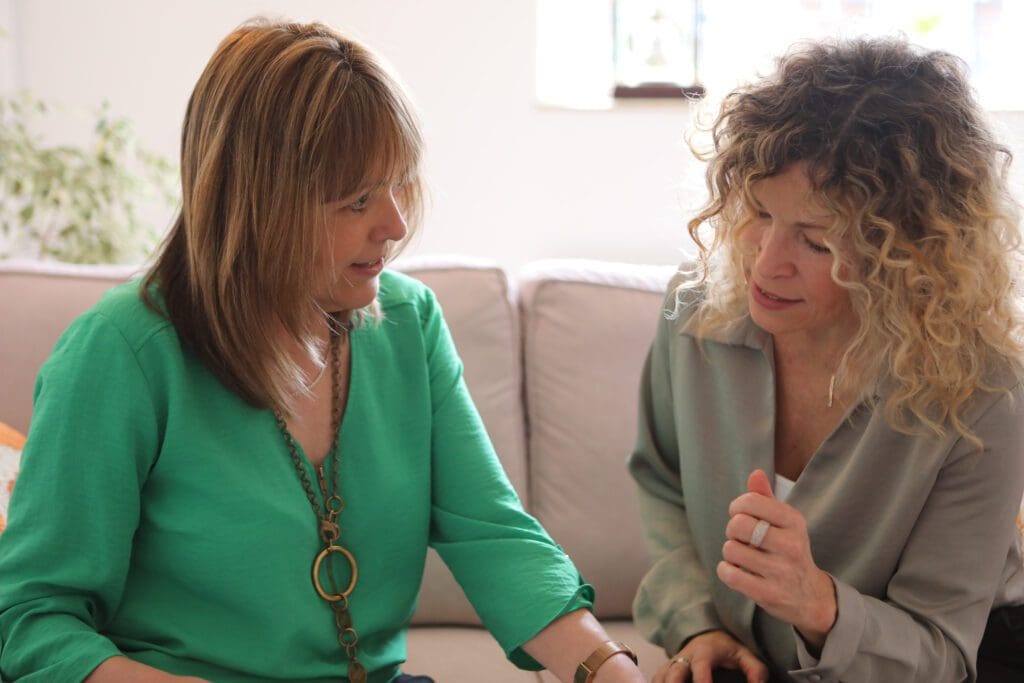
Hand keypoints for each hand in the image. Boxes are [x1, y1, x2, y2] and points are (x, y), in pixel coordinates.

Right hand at [652, 630, 767, 682]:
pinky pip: (656, 680)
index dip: (702, 681)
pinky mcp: (665, 671)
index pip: (700, 668)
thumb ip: (755, 670)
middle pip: (673, 674)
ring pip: (661, 678)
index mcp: (704, 652)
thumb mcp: (745, 654)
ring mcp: (672, 664)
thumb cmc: (727, 648)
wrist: (707, 634)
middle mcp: (684, 657)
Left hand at [717, 470, 836, 649]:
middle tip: (742, 538)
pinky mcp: (768, 594)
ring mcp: (780, 571)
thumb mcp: (785, 523)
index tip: (742, 515)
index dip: (737, 507)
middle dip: (732, 530)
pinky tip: (737, 571)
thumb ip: (765, 498)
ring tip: (745, 556)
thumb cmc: (789, 551)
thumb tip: (755, 473)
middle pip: (738, 525)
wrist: (810, 597)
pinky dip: (726, 570)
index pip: (751, 501)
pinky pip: (729, 574)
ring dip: (731, 553)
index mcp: (794, 521)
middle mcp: (791, 545)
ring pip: (731, 549)